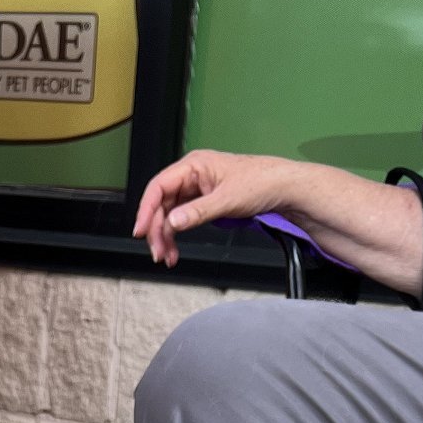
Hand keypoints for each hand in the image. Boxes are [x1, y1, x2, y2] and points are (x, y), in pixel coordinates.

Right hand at [132, 150, 290, 267]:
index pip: (159, 186)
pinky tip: (177, 250)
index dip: (146, 209)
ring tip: (168, 257)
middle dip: (157, 230)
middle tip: (158, 252)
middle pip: (161, 204)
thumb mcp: (226, 201)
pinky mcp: (203, 201)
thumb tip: (173, 222)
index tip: (141, 230)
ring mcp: (196, 189)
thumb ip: (197, 212)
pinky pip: (182, 219)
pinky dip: (177, 235)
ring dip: (165, 237)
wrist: (282, 188)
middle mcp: (192, 175)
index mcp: (194, 165)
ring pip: (169, 214)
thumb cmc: (260, 182)